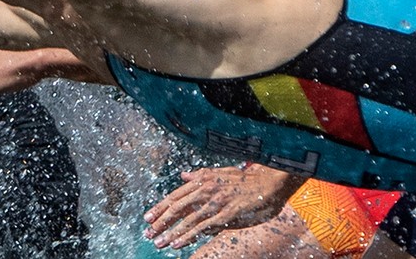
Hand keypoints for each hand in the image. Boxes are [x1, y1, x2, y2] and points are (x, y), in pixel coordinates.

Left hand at [143, 165, 304, 248]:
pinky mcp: (226, 215)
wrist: (268, 183)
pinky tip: (178, 243)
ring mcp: (215, 203)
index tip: (148, 218)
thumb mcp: (218, 172)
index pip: (175, 196)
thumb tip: (183, 176)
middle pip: (177, 208)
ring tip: (159, 242)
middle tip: (148, 232)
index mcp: (201, 180)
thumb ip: (199, 175)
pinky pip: (203, 228)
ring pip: (187, 220)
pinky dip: (189, 236)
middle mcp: (205, 191)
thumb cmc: (244, 179)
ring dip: (171, 233)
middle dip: (160, 222)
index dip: (160, 208)